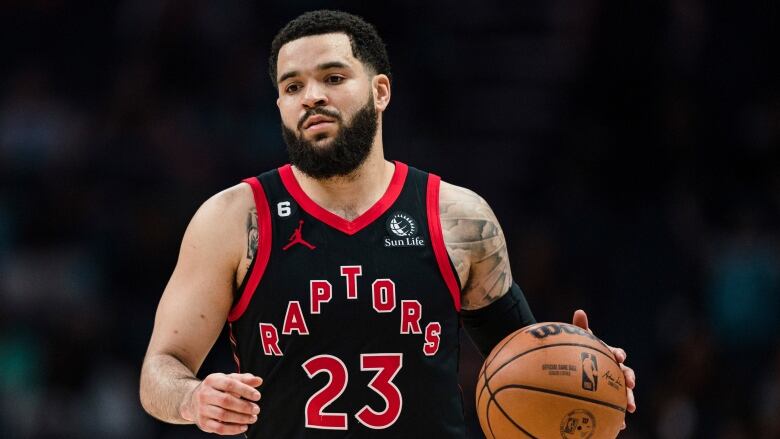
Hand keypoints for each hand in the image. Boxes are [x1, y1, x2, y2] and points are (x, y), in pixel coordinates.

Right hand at [180, 372, 262, 434]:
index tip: (257, 396)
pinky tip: (243, 426)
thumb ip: (244, 379)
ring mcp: (202, 409)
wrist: (192, 401)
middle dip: (244, 406)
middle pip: (226, 401)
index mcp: (212, 380)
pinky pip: (219, 428)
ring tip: (252, 418)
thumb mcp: (228, 380)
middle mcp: (204, 394)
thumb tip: (258, 381)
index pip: (230, 384)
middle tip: (256, 409)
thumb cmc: (216, 389)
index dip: (245, 390)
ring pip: (223, 415)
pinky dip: (233, 429)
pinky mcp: (203, 423)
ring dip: (241, 418)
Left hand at [572, 309, 635, 428]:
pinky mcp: (611, 400)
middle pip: (625, 374)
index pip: (616, 353)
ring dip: (628, 400)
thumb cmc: (580, 351)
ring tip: (629, 408)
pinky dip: (618, 417)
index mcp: (609, 356)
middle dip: (629, 379)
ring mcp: (614, 386)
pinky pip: (616, 408)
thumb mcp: (579, 340)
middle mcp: (615, 371)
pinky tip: (619, 425)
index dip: (618, 354)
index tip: (618, 356)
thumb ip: (581, 328)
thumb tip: (580, 311)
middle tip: (630, 384)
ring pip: (624, 393)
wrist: (577, 368)